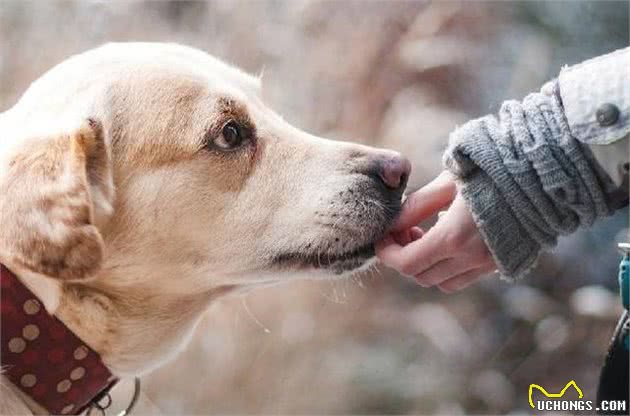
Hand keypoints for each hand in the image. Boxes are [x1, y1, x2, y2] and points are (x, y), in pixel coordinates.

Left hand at [376, 171, 496, 292]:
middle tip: (405, 231)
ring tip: (426, 235)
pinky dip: (447, 267)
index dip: (387, 253)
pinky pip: (463, 278)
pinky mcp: (500, 263)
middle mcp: (471, 258)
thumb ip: (416, 206)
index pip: (406, 263)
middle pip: (420, 276)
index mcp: (454, 237)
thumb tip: (392, 224)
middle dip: (404, 257)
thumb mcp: (447, 182)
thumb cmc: (491, 170)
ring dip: (426, 265)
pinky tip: (450, 239)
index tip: (383, 237)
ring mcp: (488, 264)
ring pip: (441, 282)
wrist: (542, 175)